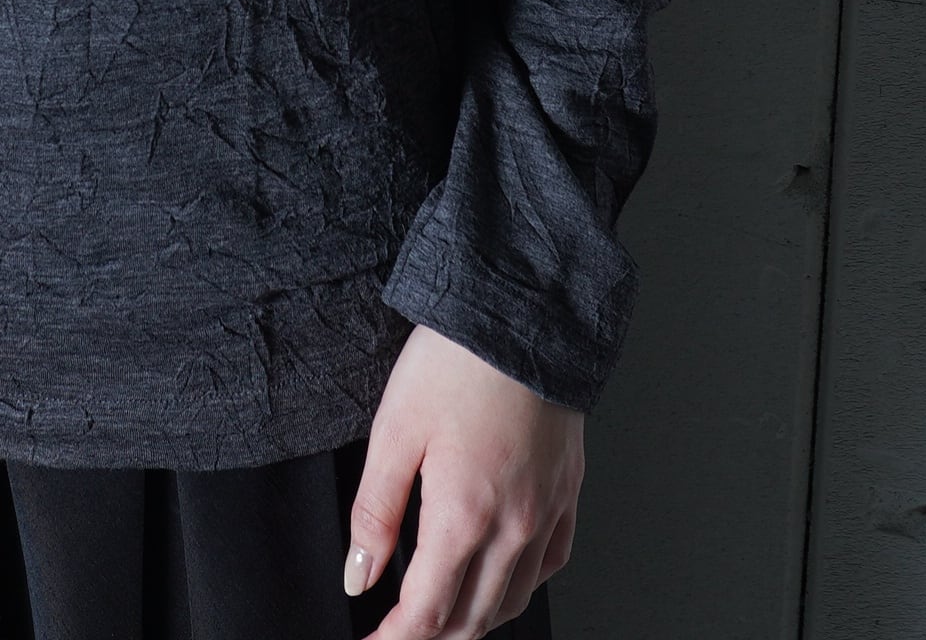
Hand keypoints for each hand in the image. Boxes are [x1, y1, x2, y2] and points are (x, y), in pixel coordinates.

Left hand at [343, 324, 583, 636]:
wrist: (522, 317)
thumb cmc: (455, 363)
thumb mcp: (394, 430)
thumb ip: (374, 512)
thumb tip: (359, 575)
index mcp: (465, 516)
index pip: (428, 613)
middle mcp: (515, 527)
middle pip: (471, 619)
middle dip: (430, 637)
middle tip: (396, 633)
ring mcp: (547, 513)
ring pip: (511, 600)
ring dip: (472, 620)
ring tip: (438, 616)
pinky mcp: (566, 493)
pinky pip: (548, 566)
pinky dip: (517, 587)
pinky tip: (498, 578)